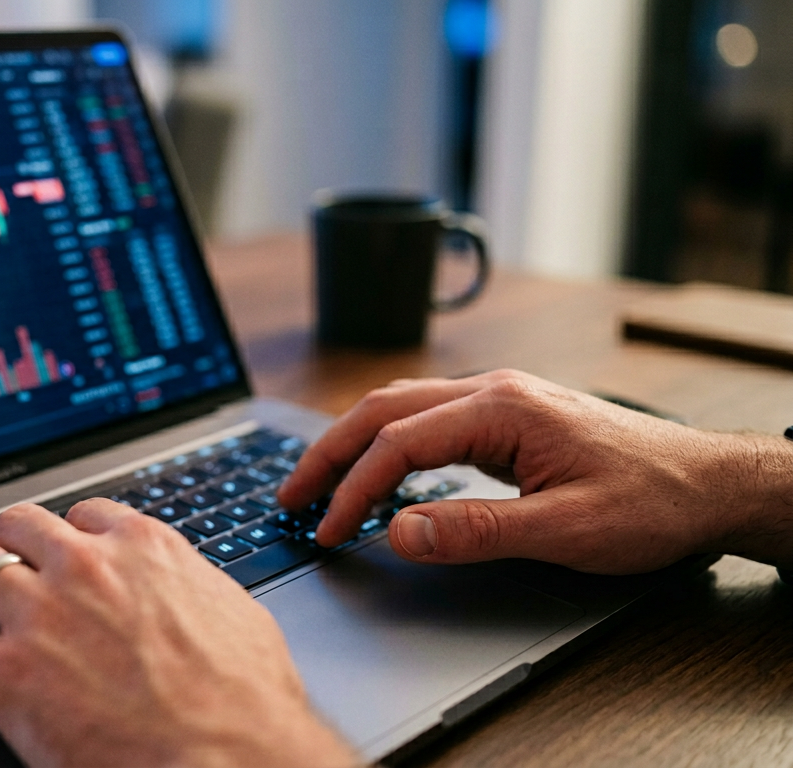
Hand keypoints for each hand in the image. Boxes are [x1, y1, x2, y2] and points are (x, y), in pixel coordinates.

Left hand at [0, 501, 358, 767]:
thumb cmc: (248, 702)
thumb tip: (184, 594)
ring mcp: (41, 616)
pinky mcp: (6, 674)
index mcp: (143, 550)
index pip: (85, 516)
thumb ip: (191, 589)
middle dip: (2, 543)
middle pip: (18, 526)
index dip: (65, 535)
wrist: (233, 759)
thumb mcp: (233, 617)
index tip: (56, 550)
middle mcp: (86, 568)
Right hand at [279, 369, 792, 573]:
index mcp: (501, 408)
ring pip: (401, 408)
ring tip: (318, 483)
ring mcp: (500, 400)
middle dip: (328, 453)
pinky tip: (379, 472)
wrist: (710, 484)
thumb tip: (397, 532)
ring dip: (353, 444)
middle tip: (289, 496)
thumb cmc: (651, 502)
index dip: (354, 488)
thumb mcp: (565, 530)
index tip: (327, 530)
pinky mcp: (508, 418)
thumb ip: (475, 531)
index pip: (399, 442)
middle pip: (383, 410)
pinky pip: (428, 420)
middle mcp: (493, 392)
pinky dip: (387, 444)